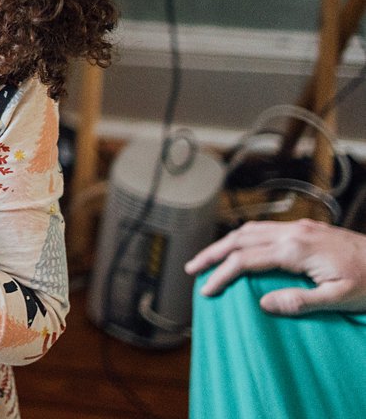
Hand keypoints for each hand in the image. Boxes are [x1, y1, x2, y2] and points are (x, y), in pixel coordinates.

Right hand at [185, 219, 365, 314]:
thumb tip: (264, 304)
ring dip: (225, 242)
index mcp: (296, 249)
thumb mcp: (340, 298)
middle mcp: (292, 233)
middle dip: (212, 253)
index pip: (246, 260)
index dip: (221, 274)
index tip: (206, 290)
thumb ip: (301, 301)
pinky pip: (264, 228)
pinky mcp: (306, 229)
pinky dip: (244, 236)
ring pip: (250, 229)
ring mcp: (299, 228)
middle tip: (192, 269)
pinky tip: (241, 246)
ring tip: (208, 257)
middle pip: (239, 238)